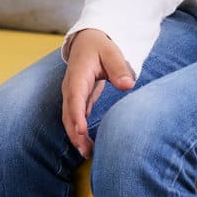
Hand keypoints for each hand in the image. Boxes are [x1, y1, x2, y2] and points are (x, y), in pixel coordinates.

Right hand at [61, 29, 134, 158]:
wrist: (86, 41)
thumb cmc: (99, 46)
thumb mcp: (111, 51)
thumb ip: (119, 67)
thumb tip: (128, 85)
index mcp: (78, 74)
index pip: (75, 97)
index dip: (76, 115)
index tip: (81, 131)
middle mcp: (70, 87)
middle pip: (68, 113)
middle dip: (75, 133)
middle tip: (86, 152)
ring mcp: (72, 94)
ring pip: (69, 118)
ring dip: (76, 137)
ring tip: (88, 154)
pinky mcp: (77, 100)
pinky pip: (75, 118)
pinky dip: (79, 132)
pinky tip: (88, 145)